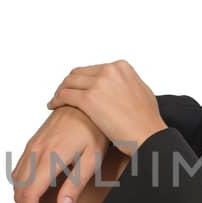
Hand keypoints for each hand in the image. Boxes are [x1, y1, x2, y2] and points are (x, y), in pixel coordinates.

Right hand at [9, 105, 112, 202]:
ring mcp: (32, 146)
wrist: (85, 101)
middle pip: (19, 190)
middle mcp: (35, 152)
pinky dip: (22, 185)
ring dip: (23, 200)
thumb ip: (76, 184)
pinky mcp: (33, 142)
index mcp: (49, 158)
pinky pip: (19, 168)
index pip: (29, 195)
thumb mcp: (92, 159)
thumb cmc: (94, 130)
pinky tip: (36, 193)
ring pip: (16, 179)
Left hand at [45, 59, 167, 154]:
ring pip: (69, 83)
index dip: (81, 80)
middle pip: (78, 73)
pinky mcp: (89, 99)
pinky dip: (56, 100)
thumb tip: (121, 86)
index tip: (76, 88)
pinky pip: (64, 96)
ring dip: (60, 91)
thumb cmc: (147, 121)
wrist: (149, 136)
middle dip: (68, 84)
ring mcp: (99, 83)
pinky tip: (52, 106)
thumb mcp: (142, 92)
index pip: (93, 69)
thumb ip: (127, 84)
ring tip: (56, 101)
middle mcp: (109, 70)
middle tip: (61, 95)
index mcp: (121, 67)